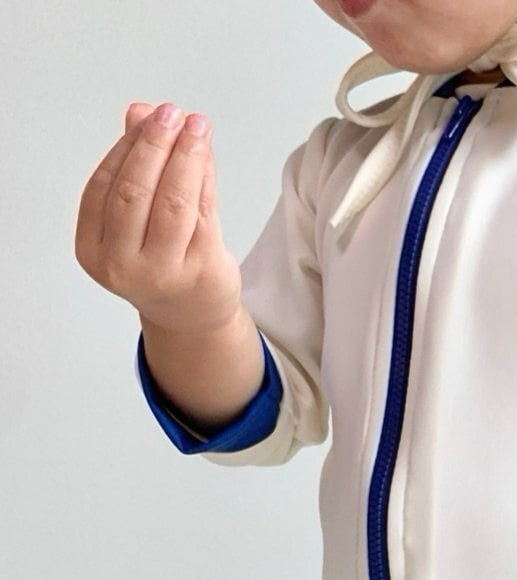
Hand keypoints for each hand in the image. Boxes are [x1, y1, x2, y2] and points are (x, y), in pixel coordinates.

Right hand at [75, 102, 241, 335]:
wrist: (191, 314)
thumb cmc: (159, 259)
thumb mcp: (134, 216)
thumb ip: (134, 164)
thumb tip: (140, 111)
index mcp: (94, 249)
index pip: (106, 185)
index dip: (128, 146)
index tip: (148, 114)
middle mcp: (124, 265)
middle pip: (136, 192)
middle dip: (155, 146)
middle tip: (172, 114)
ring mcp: (164, 272)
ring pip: (173, 203)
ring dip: (186, 158)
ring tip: (197, 127)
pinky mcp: (202, 271)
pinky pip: (203, 215)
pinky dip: (204, 179)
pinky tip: (206, 156)